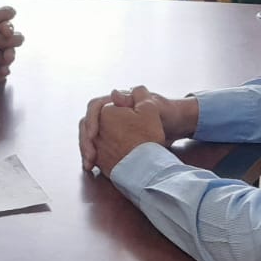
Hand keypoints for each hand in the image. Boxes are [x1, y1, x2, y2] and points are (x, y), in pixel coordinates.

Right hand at [0, 6, 25, 92]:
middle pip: (10, 37)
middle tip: (19, 38)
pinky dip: (3, 72)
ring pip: (8, 56)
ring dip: (10, 57)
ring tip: (9, 56)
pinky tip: (2, 71)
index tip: (12, 15)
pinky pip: (0, 73)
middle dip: (17, 38)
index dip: (8, 14)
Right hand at [79, 86, 197, 171]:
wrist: (175, 127)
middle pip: (87, 124)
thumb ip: (135, 99)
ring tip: (89, 165)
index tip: (94, 135)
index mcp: (117, 102)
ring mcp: (109, 127)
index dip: (91, 121)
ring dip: (86, 151)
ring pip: (89, 137)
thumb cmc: (165, 113)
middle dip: (85, 141)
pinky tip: (92, 168)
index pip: (95, 107)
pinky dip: (92, 158)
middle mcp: (110, 113)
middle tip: (90, 157)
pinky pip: (96, 148)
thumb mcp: (153, 105)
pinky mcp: (111, 141)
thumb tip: (113, 93)